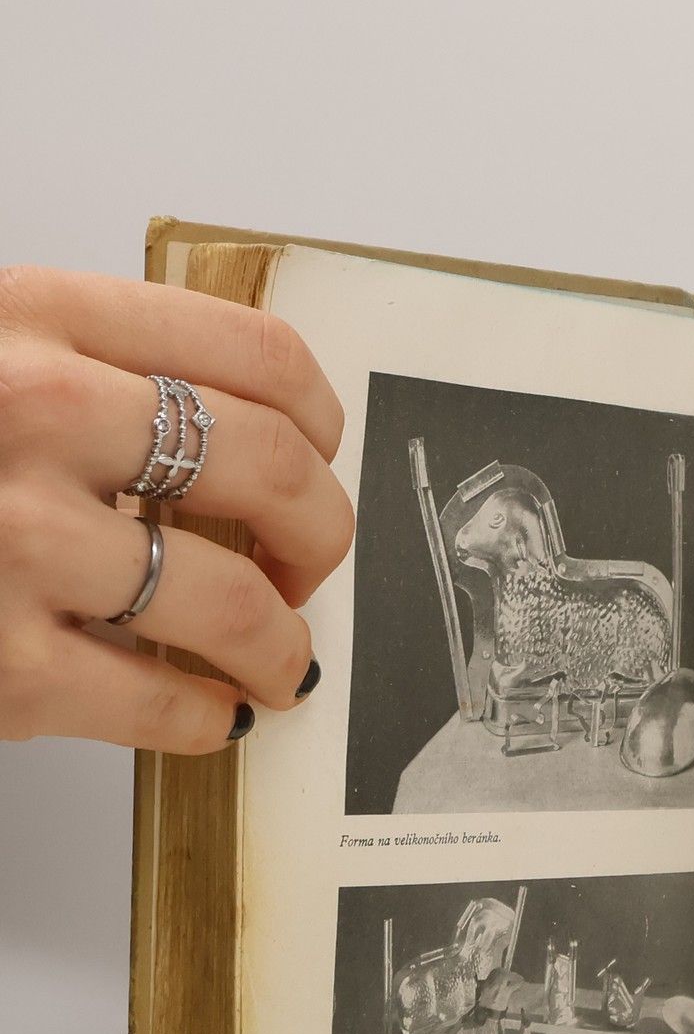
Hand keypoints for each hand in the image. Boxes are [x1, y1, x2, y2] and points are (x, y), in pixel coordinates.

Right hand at [0, 266, 353, 750]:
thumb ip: (84, 370)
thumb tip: (241, 438)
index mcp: (31, 317)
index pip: (255, 352)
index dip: (321, 418)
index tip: (323, 456)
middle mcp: (30, 413)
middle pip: (274, 468)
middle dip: (321, 534)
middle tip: (311, 567)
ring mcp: (10, 539)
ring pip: (233, 598)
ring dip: (282, 643)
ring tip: (281, 660)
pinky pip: (159, 699)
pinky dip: (206, 716)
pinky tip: (210, 712)